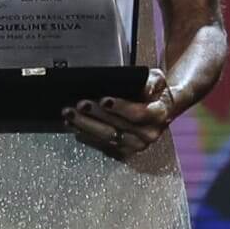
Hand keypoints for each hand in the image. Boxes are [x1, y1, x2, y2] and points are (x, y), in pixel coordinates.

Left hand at [63, 68, 177, 157]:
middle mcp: (148, 133)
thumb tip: (145, 89)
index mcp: (158, 115)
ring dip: (86, 125)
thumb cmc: (154, 90)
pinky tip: (72, 124)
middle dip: (96, 115)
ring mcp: (135, 143)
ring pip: (107, 137)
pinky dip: (85, 133)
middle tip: (80, 104)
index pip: (139, 114)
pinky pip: (101, 143)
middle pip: (118, 127)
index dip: (121, 107)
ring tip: (70, 114)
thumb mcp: (156, 79)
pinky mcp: (122, 149)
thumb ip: (151, 82)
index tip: (104, 100)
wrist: (160, 106)